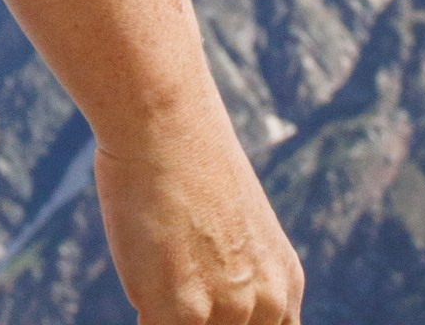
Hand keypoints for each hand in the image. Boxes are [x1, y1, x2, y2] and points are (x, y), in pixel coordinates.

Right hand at [93, 97, 302, 322]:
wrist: (165, 119)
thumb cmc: (187, 158)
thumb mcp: (235, 222)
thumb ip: (237, 271)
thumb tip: (209, 299)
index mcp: (285, 283)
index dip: (232, 322)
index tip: (207, 304)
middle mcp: (267, 303)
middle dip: (197, 316)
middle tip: (179, 284)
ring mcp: (227, 312)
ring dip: (169, 315)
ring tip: (158, 273)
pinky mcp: (182, 314)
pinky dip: (144, 314)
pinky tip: (140, 283)